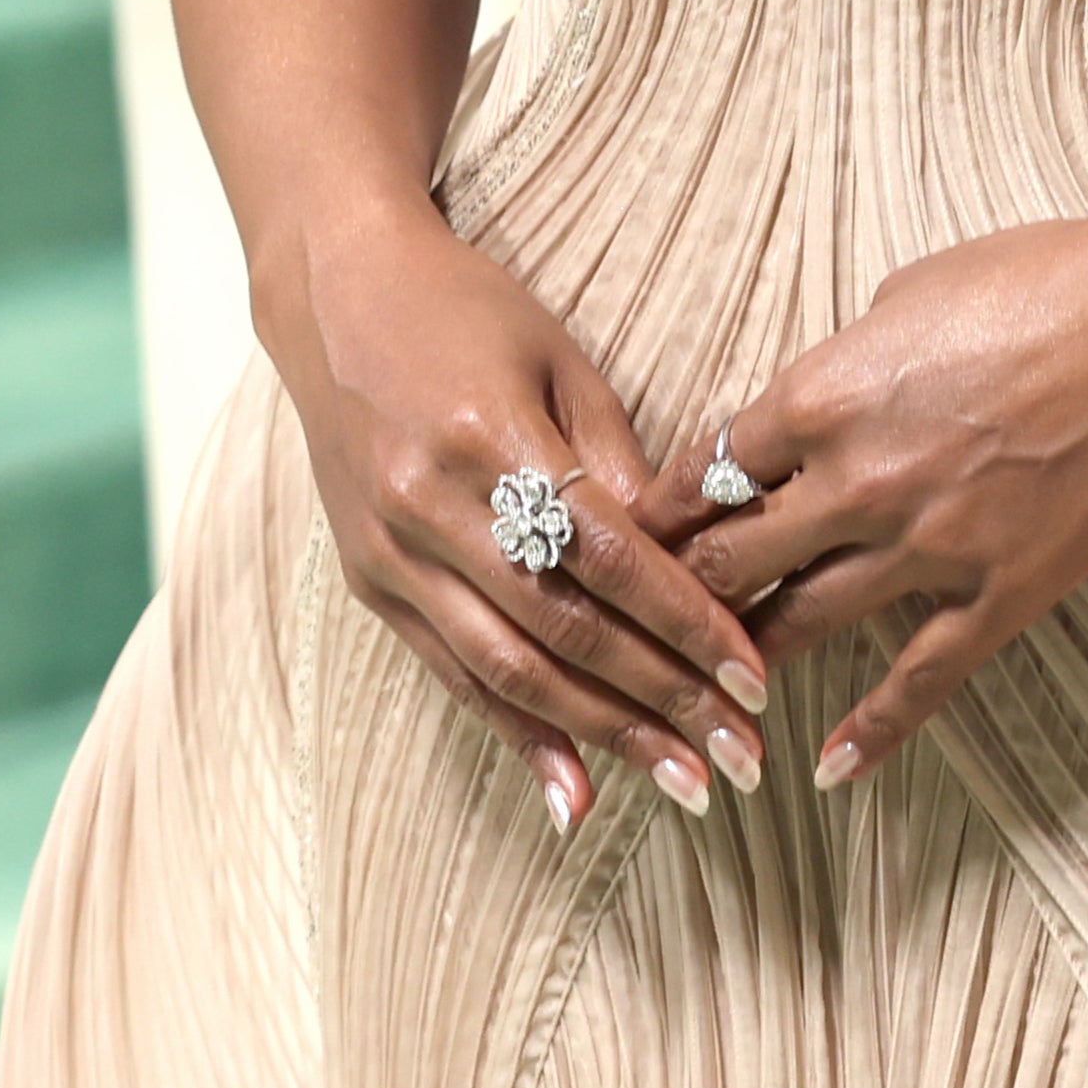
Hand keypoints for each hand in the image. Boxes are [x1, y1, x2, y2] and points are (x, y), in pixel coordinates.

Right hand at [258, 197, 775, 828]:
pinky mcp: (370, 583)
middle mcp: (433, 509)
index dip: (685, 624)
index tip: (752, 680)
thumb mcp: (557, 359)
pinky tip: (573, 793)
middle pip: (564, 628)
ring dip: (601, 737)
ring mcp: (392, 554)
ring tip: (682, 784)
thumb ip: (614, 462)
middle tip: (739, 758)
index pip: (609, 557)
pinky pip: (452, 673)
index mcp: (492, 440)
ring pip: (509, 668)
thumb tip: (682, 558)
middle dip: (660, 701)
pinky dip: (517, 735)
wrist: (334, 294)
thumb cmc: (468, 310)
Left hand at [669, 208, 1087, 791]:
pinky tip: (831, 766)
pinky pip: (919, 680)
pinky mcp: (999, 592)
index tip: (645, 534)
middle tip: (659, 617)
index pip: (709, 470)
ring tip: (717, 685)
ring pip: (805, 624)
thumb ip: (844, 365)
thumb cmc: (1040, 279)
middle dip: (691, 589)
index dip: (669, 508)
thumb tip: (810, 406)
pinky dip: (870, 730)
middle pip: (737, 558)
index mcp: (823, 396)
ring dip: (753, 654)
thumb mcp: (908, 296)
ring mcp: (929, 547)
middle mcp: (858, 481)